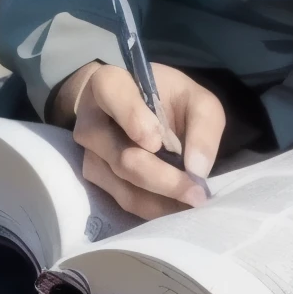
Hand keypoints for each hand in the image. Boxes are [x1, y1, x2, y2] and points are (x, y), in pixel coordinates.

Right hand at [49, 61, 223, 219]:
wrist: (135, 106)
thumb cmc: (166, 97)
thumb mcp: (194, 97)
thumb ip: (202, 124)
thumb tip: (197, 170)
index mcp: (109, 85)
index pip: (113, 95)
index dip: (133, 118)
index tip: (156, 141)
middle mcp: (92, 122)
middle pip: (124, 158)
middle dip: (164, 179)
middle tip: (198, 192)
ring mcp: (90, 154)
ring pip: (124, 186)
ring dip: (161, 200)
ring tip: (193, 202)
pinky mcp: (95, 179)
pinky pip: (123, 201)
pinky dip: (153, 208)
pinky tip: (177, 207)